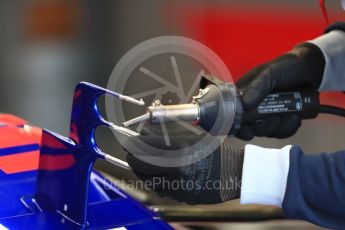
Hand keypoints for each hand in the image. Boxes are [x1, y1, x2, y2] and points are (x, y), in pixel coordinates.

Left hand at [124, 126, 243, 203]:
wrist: (236, 172)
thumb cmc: (217, 150)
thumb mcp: (193, 137)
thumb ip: (167, 136)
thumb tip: (145, 133)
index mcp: (181, 151)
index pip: (146, 147)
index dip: (133, 144)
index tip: (128, 141)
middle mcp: (177, 170)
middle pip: (142, 165)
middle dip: (133, 158)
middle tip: (130, 152)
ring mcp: (180, 186)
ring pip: (149, 180)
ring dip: (141, 171)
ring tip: (140, 163)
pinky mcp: (182, 197)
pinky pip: (161, 190)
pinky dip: (154, 181)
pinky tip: (155, 174)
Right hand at [236, 43, 324, 139]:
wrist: (311, 69)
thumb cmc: (287, 66)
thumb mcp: (271, 73)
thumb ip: (258, 87)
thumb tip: (245, 105)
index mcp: (243, 93)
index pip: (232, 113)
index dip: (237, 126)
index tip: (247, 131)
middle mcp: (251, 106)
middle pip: (248, 127)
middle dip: (263, 128)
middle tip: (276, 119)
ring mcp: (265, 114)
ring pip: (265, 131)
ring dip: (278, 128)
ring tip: (291, 115)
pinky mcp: (279, 119)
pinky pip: (279, 132)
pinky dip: (288, 129)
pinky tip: (295, 118)